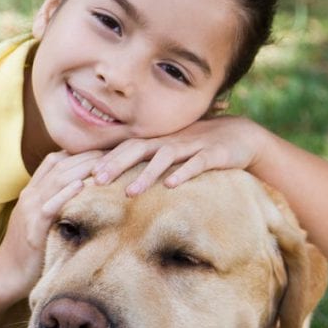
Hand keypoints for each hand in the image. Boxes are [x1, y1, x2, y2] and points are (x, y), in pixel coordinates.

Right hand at [0, 150, 103, 288]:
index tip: (103, 150)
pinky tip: (82, 185)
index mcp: (31, 192)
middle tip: (113, 150)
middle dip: (86, 155)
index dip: (78, 152)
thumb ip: (54, 204)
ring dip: (81, 168)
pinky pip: (50, 205)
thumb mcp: (39, 220)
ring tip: (105, 162)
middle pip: (59, 164)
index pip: (54, 160)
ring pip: (56, 179)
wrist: (7, 273)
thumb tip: (82, 196)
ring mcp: (30, 210)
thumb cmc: (28, 250)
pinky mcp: (34, 228)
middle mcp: (30, 196)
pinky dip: (65, 193)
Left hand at [91, 116, 264, 195]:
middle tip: (97, 181)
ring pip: (165, 156)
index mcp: (157, 140)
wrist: (240, 135)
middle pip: (139, 148)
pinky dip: (184, 173)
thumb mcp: (169, 152)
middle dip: (117, 164)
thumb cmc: (197, 146)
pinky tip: (171, 185)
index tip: (87, 174)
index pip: (126, 147)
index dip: (107, 158)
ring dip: (146, 175)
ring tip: (130, 193)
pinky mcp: (214, 153)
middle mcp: (170, 140)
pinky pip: (197, 162)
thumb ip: (146, 161)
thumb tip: (114, 177)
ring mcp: (192, 145)